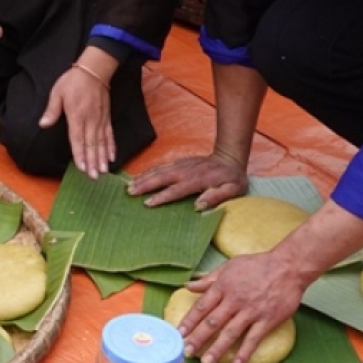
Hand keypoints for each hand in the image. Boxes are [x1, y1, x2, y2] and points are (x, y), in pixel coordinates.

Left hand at [40, 66, 112, 177]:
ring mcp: (100, 119)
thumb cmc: (73, 81)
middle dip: (92, 162)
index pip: (78, 139)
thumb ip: (52, 110)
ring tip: (103, 171)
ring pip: (102, 142)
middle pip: (91, 144)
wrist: (94, 69)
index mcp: (77, 115)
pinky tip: (112, 157)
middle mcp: (90, 120)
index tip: (82, 168)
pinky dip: (111, 146)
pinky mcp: (106, 117)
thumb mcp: (57, 92)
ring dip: (102, 158)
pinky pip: (110, 134)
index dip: (80, 154)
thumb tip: (43, 124)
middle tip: (93, 177)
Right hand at [128, 149, 247, 209]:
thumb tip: (199, 205)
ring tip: (128, 186)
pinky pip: (161, 167)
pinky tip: (139, 177)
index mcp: (198, 180)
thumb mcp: (233, 189)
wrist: (230, 157)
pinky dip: (148, 172)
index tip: (147, 203)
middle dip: (145, 184)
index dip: (162, 196)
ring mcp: (181, 165)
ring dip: (143, 178)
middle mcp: (186, 171)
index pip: (177, 189)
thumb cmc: (232, 178)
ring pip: (159, 171)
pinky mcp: (179, 162)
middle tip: (130, 192)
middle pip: (162, 177)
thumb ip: (217, 197)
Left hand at [176, 252, 308, 362]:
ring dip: (217, 349)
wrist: (288, 267)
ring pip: (230, 333)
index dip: (189, 321)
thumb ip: (208, 279)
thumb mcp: (229, 266)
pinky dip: (244, 352)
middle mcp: (234, 300)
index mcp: (223, 287)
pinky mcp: (267, 320)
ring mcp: (251, 311)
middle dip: (198, 338)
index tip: (179, 333)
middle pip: (212, 322)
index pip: (201, 307)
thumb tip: (188, 285)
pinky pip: (253, 339)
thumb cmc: (258, 265)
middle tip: (187, 352)